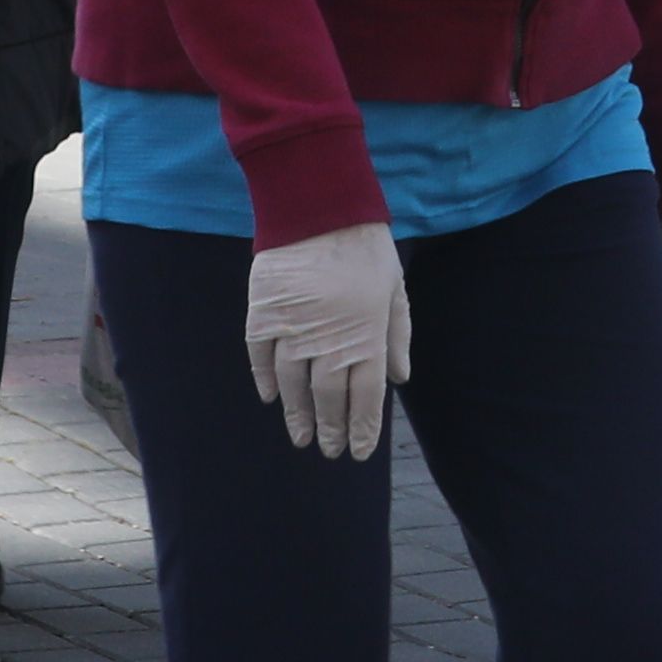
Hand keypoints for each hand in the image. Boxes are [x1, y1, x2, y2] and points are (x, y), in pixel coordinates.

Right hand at [242, 221, 412, 459]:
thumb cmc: (365, 249)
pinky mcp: (264, 315)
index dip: (362, 429)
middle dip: (330, 429)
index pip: (365, 398)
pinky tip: (271, 398)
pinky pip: (261, 358)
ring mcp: (293, 331)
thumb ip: (396, 337)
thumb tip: (400, 378)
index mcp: (366, 337)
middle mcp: (328, 342)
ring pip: (293, 386)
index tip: (358, 452)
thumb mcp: (395, 291)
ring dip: (297, 415)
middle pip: (327, 399)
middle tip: (328, 450)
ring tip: (300, 437)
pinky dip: (266, 380)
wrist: (320, 210)